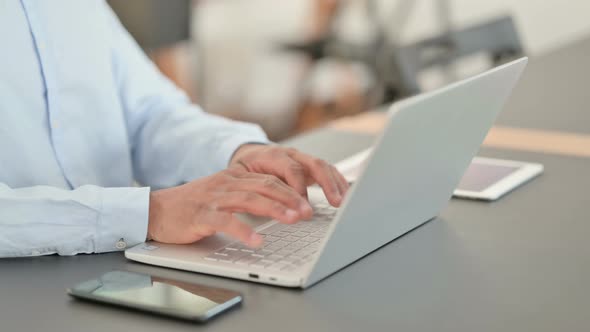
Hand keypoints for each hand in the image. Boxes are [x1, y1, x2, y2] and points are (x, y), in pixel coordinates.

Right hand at [147, 168, 313, 246]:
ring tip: (292, 220)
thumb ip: (246, 197)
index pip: (269, 180)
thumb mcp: (223, 196)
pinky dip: (243, 230)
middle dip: (290, 199)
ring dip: (274, 209)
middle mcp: (226, 183)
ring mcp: (213, 198)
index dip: (291, 191)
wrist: (156, 210)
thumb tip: (278, 206)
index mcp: (234, 177)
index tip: (309, 203)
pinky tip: (257, 240)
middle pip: (264, 186)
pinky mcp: (201, 215)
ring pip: (249, 199)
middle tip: (308, 212)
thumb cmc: (193, 206)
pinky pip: (225, 222)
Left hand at [230, 145, 348, 206]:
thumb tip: (271, 207)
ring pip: (324, 166)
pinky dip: (338, 183)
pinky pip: (328, 171)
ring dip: (336, 184)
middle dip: (327, 184)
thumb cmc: (245, 170)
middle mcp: (291, 154)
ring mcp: (302, 158)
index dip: (299, 188)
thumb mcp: (243, 178)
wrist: (249, 156)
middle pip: (314, 164)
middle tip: (335, 202)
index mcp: (273, 155)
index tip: (304, 206)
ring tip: (344, 202)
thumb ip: (258, 190)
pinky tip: (345, 195)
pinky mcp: (310, 166)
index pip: (291, 169)